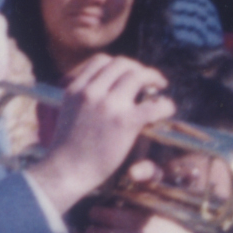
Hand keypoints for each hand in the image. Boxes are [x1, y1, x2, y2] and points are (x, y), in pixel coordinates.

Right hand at [27, 55, 173, 213]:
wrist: (66, 171)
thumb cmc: (67, 148)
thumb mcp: (67, 111)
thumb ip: (83, 97)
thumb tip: (103, 90)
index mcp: (76, 88)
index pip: (101, 60)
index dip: (120, 65)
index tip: (128, 74)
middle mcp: (91, 92)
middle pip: (122, 63)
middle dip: (139, 69)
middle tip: (149, 81)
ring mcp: (108, 105)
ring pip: (138, 76)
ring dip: (154, 78)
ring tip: (160, 88)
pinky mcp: (125, 122)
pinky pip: (153, 105)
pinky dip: (165, 105)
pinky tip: (166, 110)